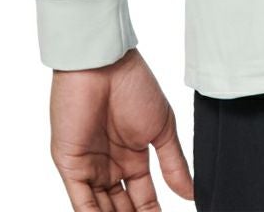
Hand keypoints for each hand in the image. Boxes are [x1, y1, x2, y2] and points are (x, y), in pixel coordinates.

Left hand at [49, 47, 194, 209]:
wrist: (105, 65)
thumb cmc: (134, 85)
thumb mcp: (161, 128)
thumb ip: (174, 164)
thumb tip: (192, 193)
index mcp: (133, 156)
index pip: (144, 198)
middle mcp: (110, 167)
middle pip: (122, 209)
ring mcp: (90, 168)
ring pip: (102, 210)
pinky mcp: (71, 168)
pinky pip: (82, 203)